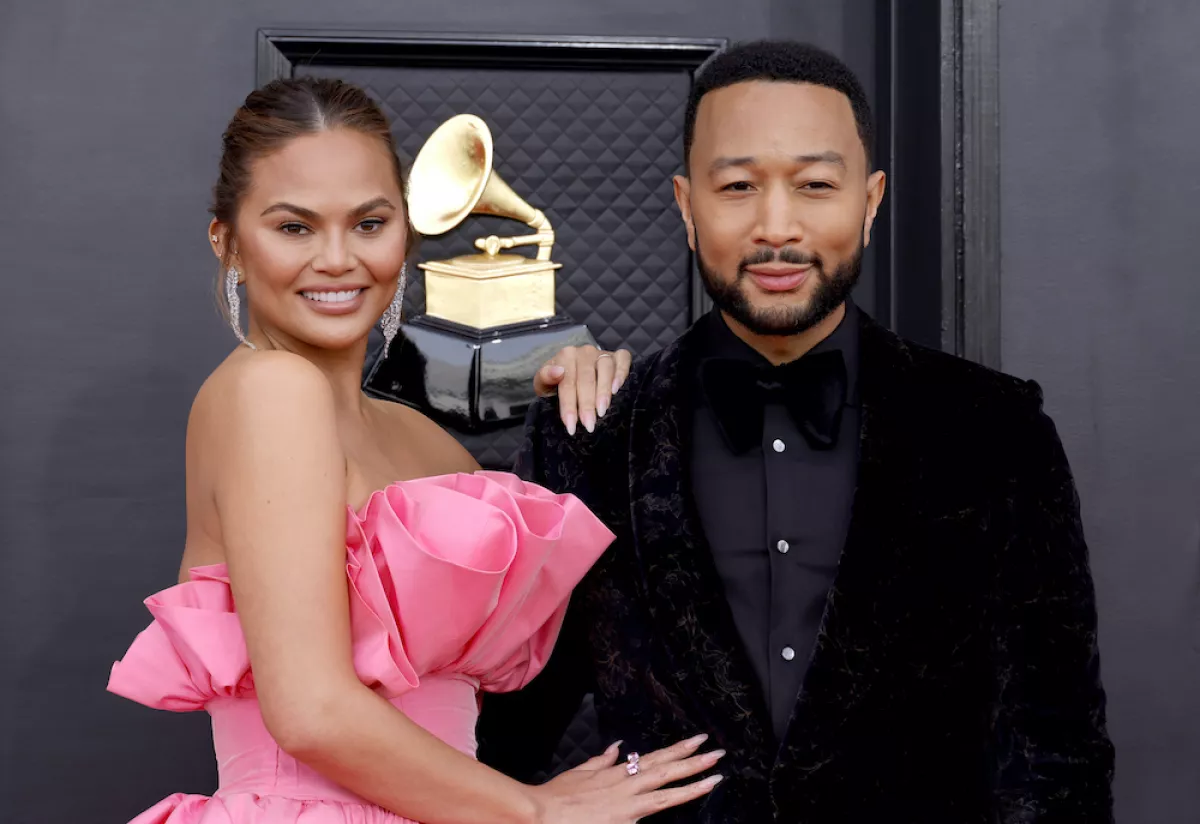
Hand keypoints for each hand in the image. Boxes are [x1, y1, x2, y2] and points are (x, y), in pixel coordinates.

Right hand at [527, 734, 723, 822]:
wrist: (540, 815)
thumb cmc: (557, 797)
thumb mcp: (580, 772)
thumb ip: (602, 761)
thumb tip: (617, 748)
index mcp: (616, 774)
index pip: (655, 759)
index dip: (679, 751)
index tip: (699, 741)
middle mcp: (626, 788)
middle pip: (667, 772)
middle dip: (694, 762)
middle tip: (718, 752)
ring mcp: (626, 808)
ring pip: (666, 794)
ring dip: (692, 784)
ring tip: (716, 776)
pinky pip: (649, 817)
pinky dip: (667, 808)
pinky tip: (686, 802)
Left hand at [533, 345, 632, 434]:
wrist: (571, 370)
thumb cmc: (557, 381)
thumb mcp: (544, 383)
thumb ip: (545, 377)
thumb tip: (558, 371)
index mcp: (565, 356)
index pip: (568, 382)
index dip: (569, 405)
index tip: (571, 426)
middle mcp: (585, 352)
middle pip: (587, 378)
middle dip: (587, 404)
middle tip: (589, 425)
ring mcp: (602, 353)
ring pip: (605, 368)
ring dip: (604, 390)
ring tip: (602, 411)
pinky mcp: (618, 356)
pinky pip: (623, 359)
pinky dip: (621, 373)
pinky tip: (617, 389)